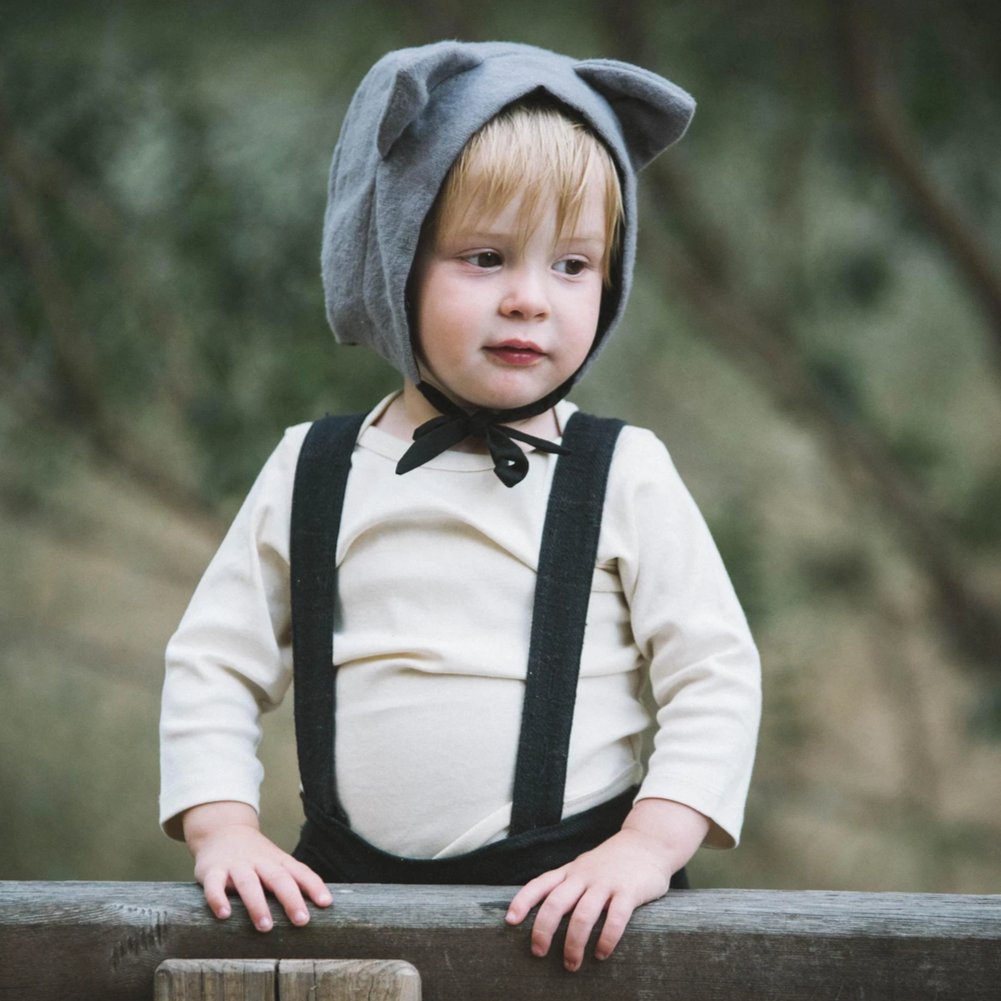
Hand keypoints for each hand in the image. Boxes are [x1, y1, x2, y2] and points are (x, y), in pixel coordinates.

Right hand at [182, 801, 331, 930]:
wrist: (222, 830)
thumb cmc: (256, 856)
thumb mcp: (275, 863)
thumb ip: (292, 881)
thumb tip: (317, 907)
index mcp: (278, 861)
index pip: (300, 872)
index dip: (313, 886)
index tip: (325, 903)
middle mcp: (260, 862)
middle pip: (278, 878)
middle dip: (291, 899)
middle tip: (302, 921)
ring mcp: (236, 865)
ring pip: (249, 883)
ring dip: (257, 904)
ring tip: (266, 927)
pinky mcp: (213, 870)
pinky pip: (214, 885)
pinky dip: (218, 899)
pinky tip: (224, 915)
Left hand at [505, 798, 708, 970]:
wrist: (648, 842)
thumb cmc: (611, 862)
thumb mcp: (584, 867)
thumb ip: (568, 886)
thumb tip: (545, 916)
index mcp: (571, 871)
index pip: (540, 884)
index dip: (523, 901)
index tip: (510, 921)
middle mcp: (584, 876)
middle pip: (555, 903)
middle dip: (543, 930)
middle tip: (538, 953)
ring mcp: (606, 883)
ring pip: (582, 915)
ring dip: (574, 943)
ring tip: (571, 964)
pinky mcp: (629, 891)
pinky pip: (615, 919)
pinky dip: (606, 939)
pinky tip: (601, 954)